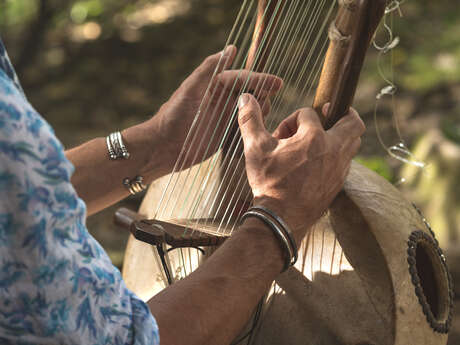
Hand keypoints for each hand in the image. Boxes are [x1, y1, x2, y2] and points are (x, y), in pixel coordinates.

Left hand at [147, 46, 282, 171]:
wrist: (163, 147)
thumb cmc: (173, 116)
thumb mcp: (190, 89)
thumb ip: (208, 69)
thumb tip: (231, 48)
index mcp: (214, 86)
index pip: (242, 78)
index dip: (260, 79)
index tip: (278, 83)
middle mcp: (221, 100)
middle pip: (250, 93)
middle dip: (262, 95)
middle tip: (268, 103)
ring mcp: (224, 118)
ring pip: (250, 110)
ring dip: (259, 111)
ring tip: (263, 115)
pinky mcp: (224, 136)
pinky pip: (244, 128)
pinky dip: (252, 127)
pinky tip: (259, 130)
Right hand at [237, 93, 364, 243]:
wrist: (280, 219)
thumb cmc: (268, 182)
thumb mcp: (255, 148)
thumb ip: (250, 120)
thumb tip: (246, 96)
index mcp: (314, 138)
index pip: (309, 113)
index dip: (291, 120)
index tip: (280, 135)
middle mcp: (333, 150)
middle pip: (353, 121)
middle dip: (340, 113)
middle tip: (325, 115)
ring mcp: (339, 168)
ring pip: (353, 142)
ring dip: (338, 135)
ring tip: (316, 141)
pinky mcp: (339, 183)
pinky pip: (346, 161)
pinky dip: (335, 155)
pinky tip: (316, 163)